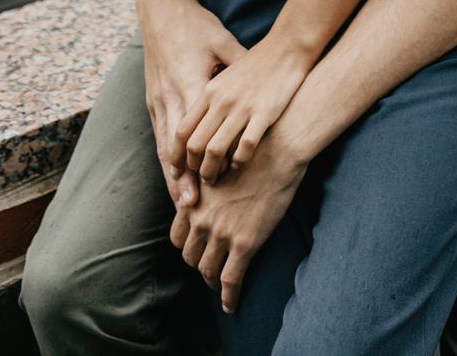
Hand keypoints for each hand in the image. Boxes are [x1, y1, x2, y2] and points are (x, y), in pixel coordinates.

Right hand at [140, 0, 247, 208]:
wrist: (161, 12)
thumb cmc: (198, 26)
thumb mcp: (224, 43)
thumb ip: (242, 67)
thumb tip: (270, 84)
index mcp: (189, 83)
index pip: (195, 130)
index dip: (203, 157)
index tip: (213, 179)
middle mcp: (170, 97)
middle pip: (175, 147)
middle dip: (182, 179)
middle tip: (191, 207)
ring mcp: (158, 101)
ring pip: (164, 147)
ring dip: (172, 176)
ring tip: (182, 203)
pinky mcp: (153, 101)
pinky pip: (160, 137)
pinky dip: (167, 160)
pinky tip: (175, 178)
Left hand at [172, 139, 308, 314]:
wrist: (277, 150)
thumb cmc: (254, 152)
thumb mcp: (219, 166)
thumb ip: (208, 184)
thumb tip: (211, 192)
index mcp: (194, 200)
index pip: (179, 237)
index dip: (188, 248)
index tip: (198, 252)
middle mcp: (201, 219)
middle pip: (191, 256)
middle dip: (199, 266)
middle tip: (211, 270)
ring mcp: (221, 233)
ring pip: (208, 271)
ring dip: (212, 282)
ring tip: (221, 288)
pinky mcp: (244, 244)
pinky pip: (230, 281)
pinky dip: (229, 297)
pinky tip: (231, 306)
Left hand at [175, 36, 312, 183]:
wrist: (287, 48)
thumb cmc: (257, 64)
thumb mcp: (226, 77)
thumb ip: (212, 99)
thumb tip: (200, 126)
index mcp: (209, 91)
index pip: (182, 130)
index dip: (177, 155)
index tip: (178, 170)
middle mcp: (221, 101)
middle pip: (195, 145)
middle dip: (193, 169)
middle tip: (198, 180)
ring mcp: (242, 108)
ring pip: (215, 151)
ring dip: (212, 171)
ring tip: (214, 180)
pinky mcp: (264, 114)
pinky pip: (245, 147)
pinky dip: (239, 162)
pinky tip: (239, 166)